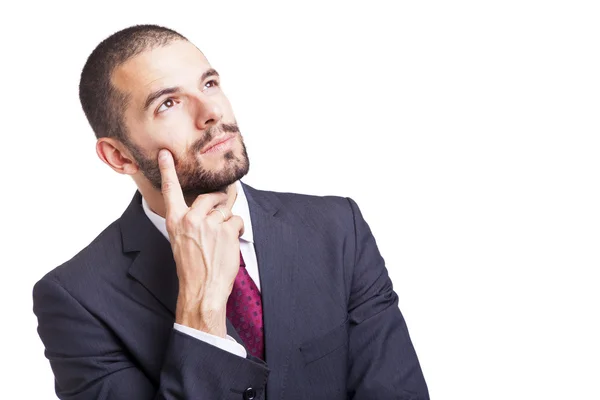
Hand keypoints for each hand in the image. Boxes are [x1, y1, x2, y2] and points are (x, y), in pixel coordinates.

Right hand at [158, 149, 243, 336]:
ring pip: (226, 208)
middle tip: (221, 216)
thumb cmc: (192, 268)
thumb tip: (209, 205)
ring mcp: (209, 223)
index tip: (166, 154)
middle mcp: (190, 219)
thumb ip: (190, 221)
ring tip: (222, 239)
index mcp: (175, 221)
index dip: (168, 171)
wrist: (202, 290)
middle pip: (211, 196)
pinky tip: (229, 244)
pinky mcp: (226, 230)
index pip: (171, 191)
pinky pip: (237, 220)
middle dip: (220, 203)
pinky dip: (238, 230)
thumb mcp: (181, 241)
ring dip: (229, 220)